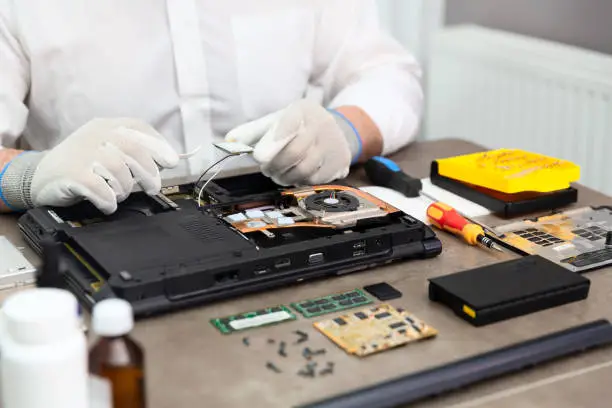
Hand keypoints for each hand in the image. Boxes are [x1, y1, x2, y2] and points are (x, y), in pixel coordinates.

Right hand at [28, 118, 178, 213]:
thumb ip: (134, 153)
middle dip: (149, 171)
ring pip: (118, 170)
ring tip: (120, 194)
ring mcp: (82, 154)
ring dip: (126, 188)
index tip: (171, 161)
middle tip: (152, 187)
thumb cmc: (81, 166)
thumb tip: (168, 160)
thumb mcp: (107, 151)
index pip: (138, 127)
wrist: (38, 178)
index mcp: (106, 126)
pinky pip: (100, 189)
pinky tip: (108, 204)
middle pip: (133, 150)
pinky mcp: (72, 174)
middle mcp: (94, 135)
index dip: (159, 144)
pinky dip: (109, 200)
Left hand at [226, 100, 361, 185]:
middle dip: (274, 165)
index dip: (272, 142)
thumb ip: (253, 131)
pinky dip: (299, 181)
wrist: (338, 131)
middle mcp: (321, 125)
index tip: (258, 157)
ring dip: (285, 177)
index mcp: (302, 110)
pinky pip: (314, 179)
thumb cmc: (298, 126)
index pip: (288, 124)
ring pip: (303, 169)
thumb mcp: (277, 120)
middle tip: (266, 169)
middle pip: (294, 152)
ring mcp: (332, 145)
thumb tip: (230, 141)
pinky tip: (294, 175)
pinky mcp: (339, 163)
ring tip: (278, 174)